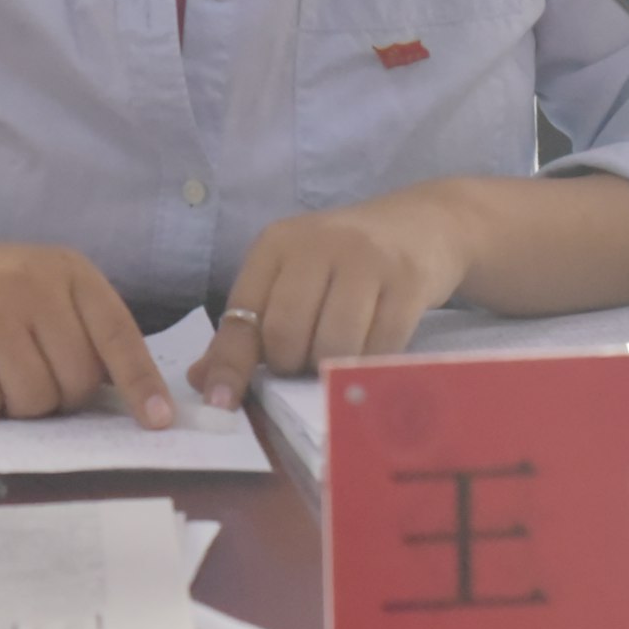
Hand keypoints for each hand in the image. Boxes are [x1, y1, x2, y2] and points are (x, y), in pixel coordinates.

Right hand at [0, 226, 174, 428]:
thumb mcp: (34, 286)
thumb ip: (77, 327)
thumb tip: (127, 394)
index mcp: (66, 270)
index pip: (119, 334)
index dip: (141, 383)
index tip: (158, 422)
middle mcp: (33, 285)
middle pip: (77, 382)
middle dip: (57, 398)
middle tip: (22, 372)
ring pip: (35, 401)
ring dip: (14, 404)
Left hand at [189, 185, 475, 408]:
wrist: (424, 225)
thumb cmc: (347, 260)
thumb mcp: (292, 278)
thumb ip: (249, 328)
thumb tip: (203, 380)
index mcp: (277, 244)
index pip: (243, 313)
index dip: (231, 364)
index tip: (223, 404)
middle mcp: (317, 244)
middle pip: (286, 333)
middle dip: (292, 364)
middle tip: (305, 360)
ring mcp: (366, 259)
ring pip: (332, 345)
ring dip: (331, 367)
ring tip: (337, 353)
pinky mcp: (407, 280)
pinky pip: (379, 347)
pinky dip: (370, 363)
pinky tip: (372, 347)